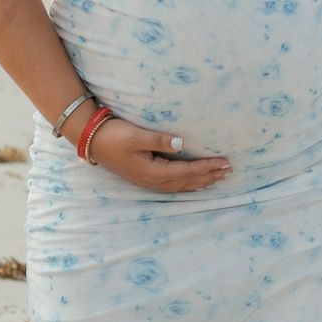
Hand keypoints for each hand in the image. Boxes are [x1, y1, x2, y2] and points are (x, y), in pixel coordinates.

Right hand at [87, 119, 231, 195]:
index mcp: (153, 172)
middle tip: (230, 171)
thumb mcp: (137, 136)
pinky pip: (173, 184)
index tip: (225, 162)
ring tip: (219, 177)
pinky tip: (195, 182)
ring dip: (201, 181)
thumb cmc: (114, 136)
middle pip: (188, 181)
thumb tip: (184, 144)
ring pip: (181, 185)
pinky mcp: (145, 177)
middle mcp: (153, 181)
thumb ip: (160, 140)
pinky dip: (188, 183)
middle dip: (209, 176)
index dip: (207, 167)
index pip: (187, 171)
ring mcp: (148, 181)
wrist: (92, 141)